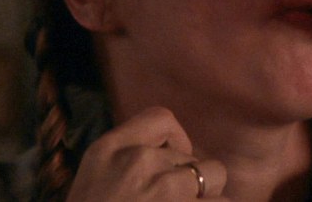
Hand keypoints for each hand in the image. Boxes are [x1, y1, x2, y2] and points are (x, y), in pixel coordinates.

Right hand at [67, 107, 227, 200]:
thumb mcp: (96, 180)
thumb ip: (130, 160)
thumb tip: (179, 157)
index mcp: (109, 150)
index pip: (161, 119)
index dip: (177, 141)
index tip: (173, 165)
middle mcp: (138, 161)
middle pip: (191, 156)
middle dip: (189, 183)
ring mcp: (165, 189)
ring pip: (215, 177)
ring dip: (207, 200)